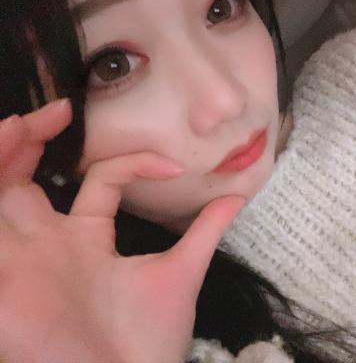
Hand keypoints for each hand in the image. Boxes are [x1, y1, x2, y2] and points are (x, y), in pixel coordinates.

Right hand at [0, 99, 244, 362]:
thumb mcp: (180, 274)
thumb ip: (205, 232)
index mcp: (86, 240)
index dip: (132, 162)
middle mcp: (47, 244)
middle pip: (23, 179)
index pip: (100, 180)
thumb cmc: (148, 342)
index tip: (173, 166)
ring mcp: (20, 259)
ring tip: (20, 125)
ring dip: (2, 154)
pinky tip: (0, 149)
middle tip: (58, 110)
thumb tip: (237, 196)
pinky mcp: (3, 281)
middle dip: (32, 140)